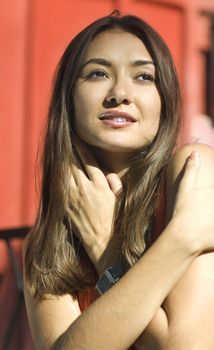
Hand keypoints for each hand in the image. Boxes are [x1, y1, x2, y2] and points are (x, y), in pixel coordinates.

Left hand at [68, 137, 122, 273]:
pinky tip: (55, 168)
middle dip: (68, 148)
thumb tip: (107, 173)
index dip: (80, 146)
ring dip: (60, 159)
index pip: (87, 159)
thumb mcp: (121, 199)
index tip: (76, 136)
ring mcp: (72, 198)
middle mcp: (84, 189)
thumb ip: (114, 182)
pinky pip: (58, 187)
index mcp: (99, 185)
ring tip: (58, 149)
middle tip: (64, 137)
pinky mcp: (65, 207)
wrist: (104, 243)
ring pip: (62, 173)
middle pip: (71, 162)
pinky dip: (56, 175)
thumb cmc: (116, 220)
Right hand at [171, 150, 213, 253]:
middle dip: (213, 202)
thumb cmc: (184, 211)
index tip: (210, 195)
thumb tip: (195, 152)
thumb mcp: (185, 188)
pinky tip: (212, 227)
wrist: (184, 237)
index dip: (213, 189)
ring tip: (211, 214)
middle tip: (209, 205)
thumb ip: (191, 169)